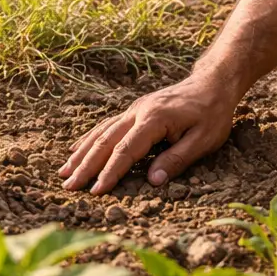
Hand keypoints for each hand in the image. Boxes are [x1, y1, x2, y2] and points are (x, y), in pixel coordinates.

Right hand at [58, 73, 239, 193]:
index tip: (95, 191)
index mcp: (155, 119)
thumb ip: (177, 159)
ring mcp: (134, 109)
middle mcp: (138, 112)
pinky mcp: (134, 110)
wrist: (213, 83)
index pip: (126, 150)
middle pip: (106, 141)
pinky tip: (75, 149)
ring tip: (63, 173)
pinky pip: (106, 125)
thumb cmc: (212, 113)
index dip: (110, 172)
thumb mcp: (204, 140)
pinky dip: (89, 138)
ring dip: (81, 153)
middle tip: (68, 187)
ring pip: (101, 132)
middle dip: (86, 166)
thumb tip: (152, 181)